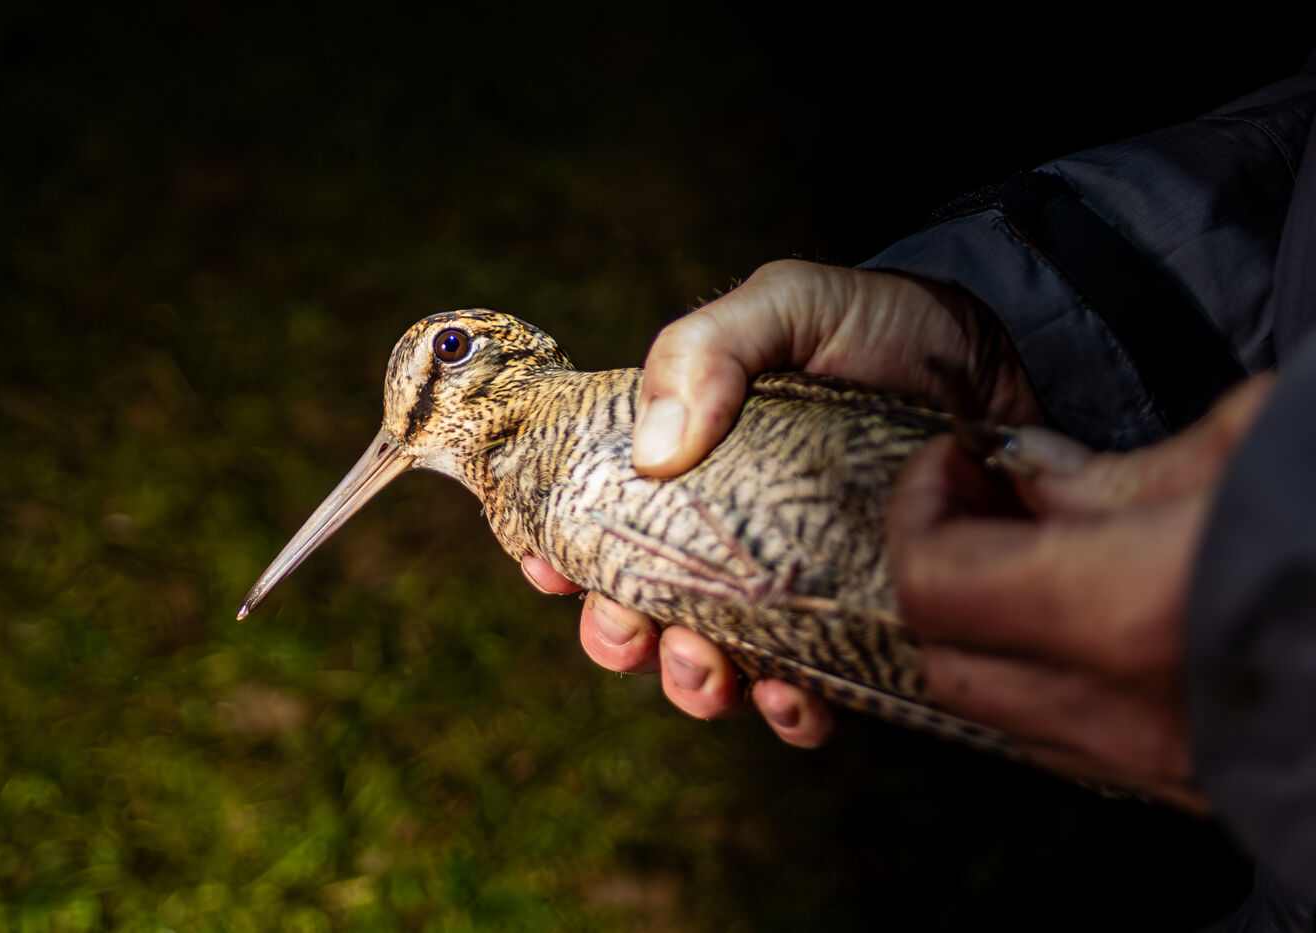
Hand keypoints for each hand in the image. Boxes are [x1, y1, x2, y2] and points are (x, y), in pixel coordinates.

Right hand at [524, 259, 1038, 745]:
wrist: (1012, 363)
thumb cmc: (887, 326)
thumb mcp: (789, 305)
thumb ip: (708, 348)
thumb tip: (653, 453)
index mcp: (690, 458)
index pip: (594, 512)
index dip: (556, 547)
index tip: (548, 565)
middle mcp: (727, 529)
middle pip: (637, 605)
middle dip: (618, 634)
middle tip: (635, 628)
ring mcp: (790, 584)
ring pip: (710, 662)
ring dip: (691, 683)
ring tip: (711, 671)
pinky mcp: (858, 625)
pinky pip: (806, 691)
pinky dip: (785, 710)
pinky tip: (792, 695)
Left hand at [888, 375, 1272, 807]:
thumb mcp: (1256, 445)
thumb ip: (1120, 474)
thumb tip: (1032, 475)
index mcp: (1130, 610)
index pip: (937, 582)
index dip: (921, 511)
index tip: (952, 459)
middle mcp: (1128, 708)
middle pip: (946, 660)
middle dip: (937, 572)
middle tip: (982, 499)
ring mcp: (1163, 763)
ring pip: (1001, 711)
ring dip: (984, 630)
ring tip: (1031, 548)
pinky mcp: (1201, 784)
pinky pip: (1072, 739)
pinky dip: (1044, 676)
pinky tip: (1086, 612)